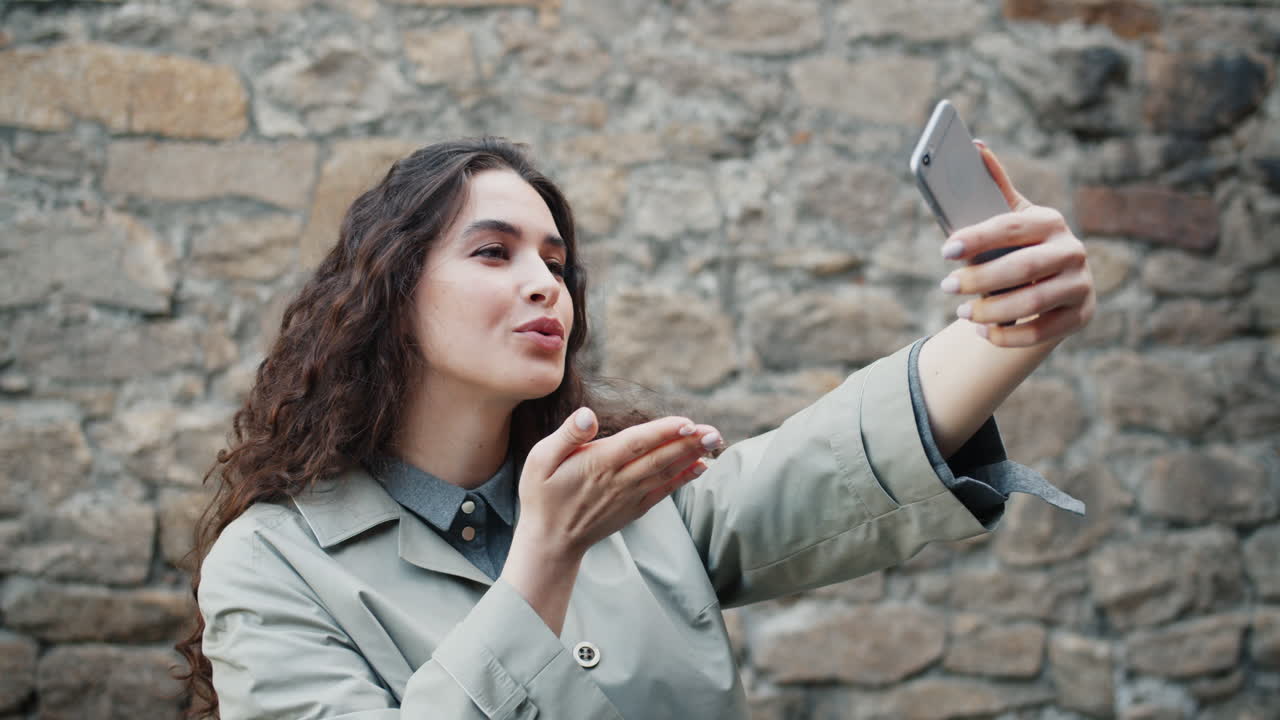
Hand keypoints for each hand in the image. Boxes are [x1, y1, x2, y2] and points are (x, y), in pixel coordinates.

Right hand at [517, 408, 721, 557]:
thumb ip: (567, 435)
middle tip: (715, 432)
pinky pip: (663, 492)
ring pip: (665, 473)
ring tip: (715, 443)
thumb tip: (588, 415)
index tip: (687, 423)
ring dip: (692, 457)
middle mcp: (618, 480)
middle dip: (689, 444)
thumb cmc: (541, 496)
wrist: (549, 542)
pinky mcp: (633, 509)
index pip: (636, 443)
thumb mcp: (540, 459)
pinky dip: (683, 479)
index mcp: (597, 464)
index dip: (663, 432)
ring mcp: (628, 497)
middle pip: (659, 458)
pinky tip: (701, 468)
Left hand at [938, 140, 1096, 347]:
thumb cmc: (1021, 247)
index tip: (946, 250)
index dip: (978, 238)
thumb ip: (994, 187)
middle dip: (980, 279)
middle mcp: (1072, 250)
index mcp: (1050, 221)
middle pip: (1022, 268)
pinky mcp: (1081, 315)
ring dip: (991, 311)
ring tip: (961, 313)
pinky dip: (1007, 336)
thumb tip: (975, 145)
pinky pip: (1042, 332)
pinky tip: (982, 333)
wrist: (1054, 285)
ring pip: (1032, 302)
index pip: (1012, 227)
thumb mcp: (1012, 218)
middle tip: (946, 286)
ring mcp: (1080, 284)